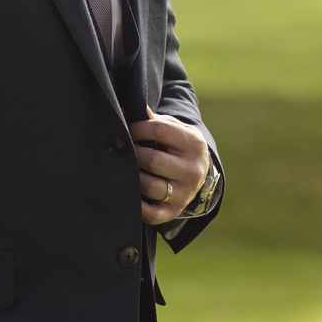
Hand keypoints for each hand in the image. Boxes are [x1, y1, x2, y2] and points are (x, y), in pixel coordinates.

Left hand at [129, 105, 210, 225]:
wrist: (198, 173)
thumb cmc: (178, 146)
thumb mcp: (176, 129)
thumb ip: (157, 120)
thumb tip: (137, 107)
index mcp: (194, 145)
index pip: (160, 130)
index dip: (138, 128)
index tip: (129, 130)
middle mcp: (193, 170)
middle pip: (153, 160)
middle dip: (133, 153)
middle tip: (123, 150)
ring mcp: (184, 194)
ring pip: (150, 186)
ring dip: (132, 176)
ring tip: (125, 168)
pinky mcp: (173, 212)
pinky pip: (150, 214)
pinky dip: (136, 205)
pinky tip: (129, 191)